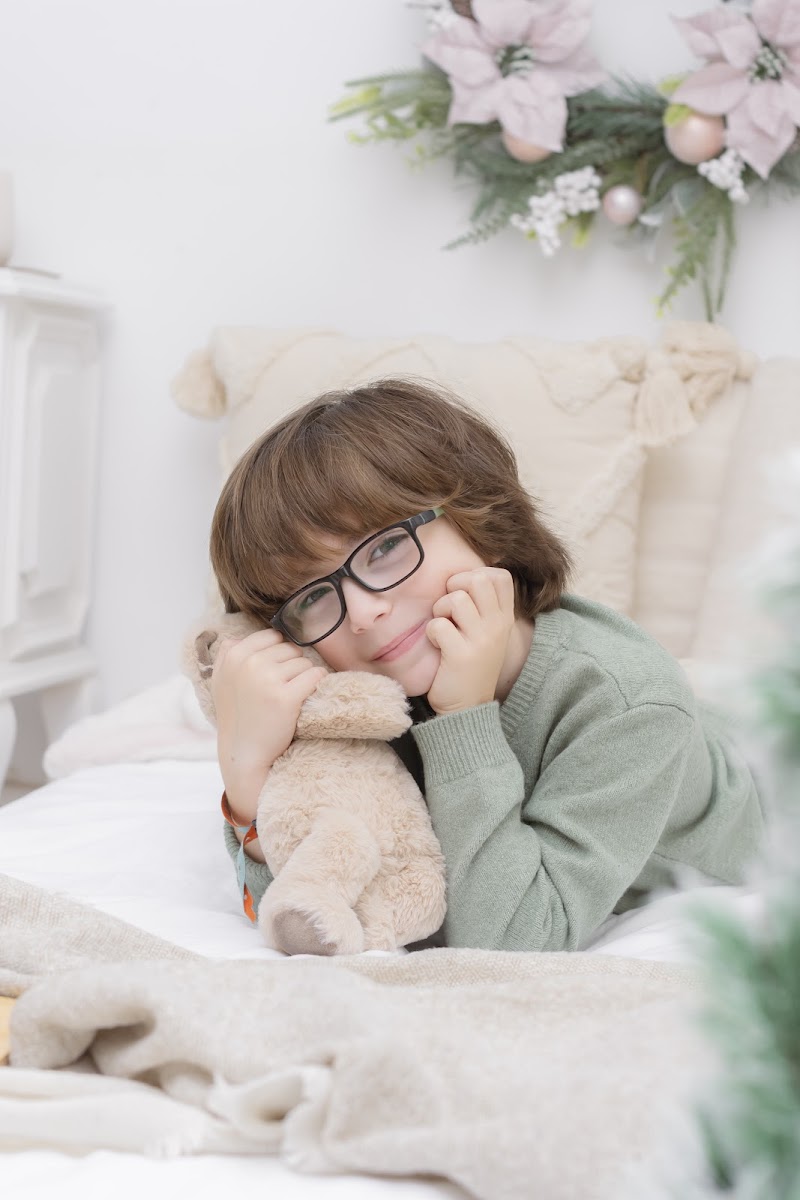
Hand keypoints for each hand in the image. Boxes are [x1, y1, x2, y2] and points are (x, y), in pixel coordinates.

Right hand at [210, 629, 326, 820]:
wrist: (244, 753)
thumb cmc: (236, 715)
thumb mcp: (221, 680)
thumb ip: (228, 653)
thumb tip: (238, 635)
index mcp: (233, 654)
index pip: (271, 636)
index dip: (278, 654)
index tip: (273, 675)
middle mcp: (248, 662)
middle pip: (290, 648)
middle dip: (291, 666)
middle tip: (280, 690)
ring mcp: (267, 679)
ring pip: (304, 662)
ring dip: (303, 678)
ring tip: (288, 697)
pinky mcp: (286, 697)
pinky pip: (315, 675)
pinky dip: (316, 684)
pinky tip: (306, 697)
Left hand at [425, 568, 515, 714]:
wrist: (468, 708)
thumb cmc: (471, 666)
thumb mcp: (488, 635)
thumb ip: (483, 607)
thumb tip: (464, 577)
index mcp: (504, 619)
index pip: (500, 576)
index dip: (475, 575)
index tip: (464, 594)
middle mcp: (497, 626)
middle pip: (478, 579)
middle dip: (455, 587)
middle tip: (449, 608)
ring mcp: (481, 640)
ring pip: (456, 599)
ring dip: (441, 610)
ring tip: (443, 627)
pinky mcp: (461, 655)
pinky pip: (439, 625)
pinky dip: (431, 632)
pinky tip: (437, 645)